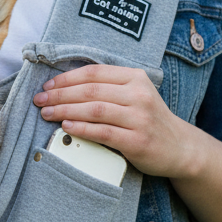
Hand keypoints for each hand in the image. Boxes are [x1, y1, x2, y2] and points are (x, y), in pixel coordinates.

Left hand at [33, 64, 221, 221]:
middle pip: (90, 90)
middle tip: (40, 100)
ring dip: (65, 110)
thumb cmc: (149, 119)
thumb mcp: (135, 94)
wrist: (180, 147)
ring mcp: (139, 118)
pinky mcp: (137, 141)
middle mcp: (139, 95)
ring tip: (47, 113)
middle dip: (60, 95)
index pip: (94, 73)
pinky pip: (103, 132)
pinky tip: (66, 126)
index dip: (67, 78)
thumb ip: (108, 87)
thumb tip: (66, 86)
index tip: (48, 86)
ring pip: (94, 109)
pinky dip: (81, 128)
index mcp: (135, 78)